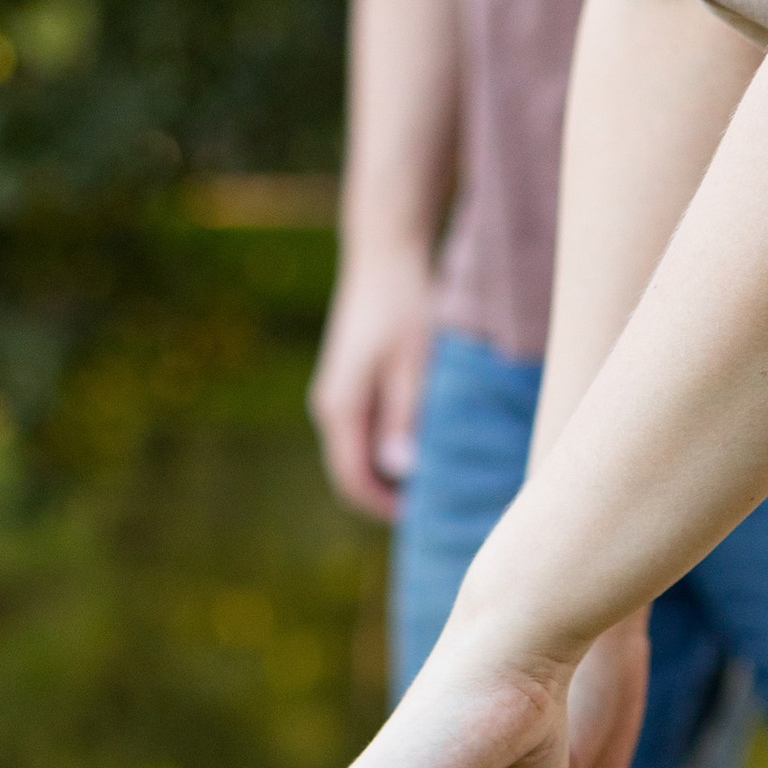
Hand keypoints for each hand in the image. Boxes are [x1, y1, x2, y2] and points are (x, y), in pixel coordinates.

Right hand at [309, 246, 434, 518]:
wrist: (385, 251)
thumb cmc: (404, 302)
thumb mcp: (413, 362)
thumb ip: (404, 417)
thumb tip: (400, 470)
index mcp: (340, 408)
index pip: (353, 480)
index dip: (385, 506)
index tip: (424, 516)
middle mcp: (330, 407)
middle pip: (353, 471)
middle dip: (390, 493)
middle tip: (437, 501)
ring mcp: (336, 395)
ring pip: (359, 452)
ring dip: (391, 469)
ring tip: (435, 474)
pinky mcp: (349, 382)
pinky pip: (365, 430)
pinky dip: (390, 445)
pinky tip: (423, 440)